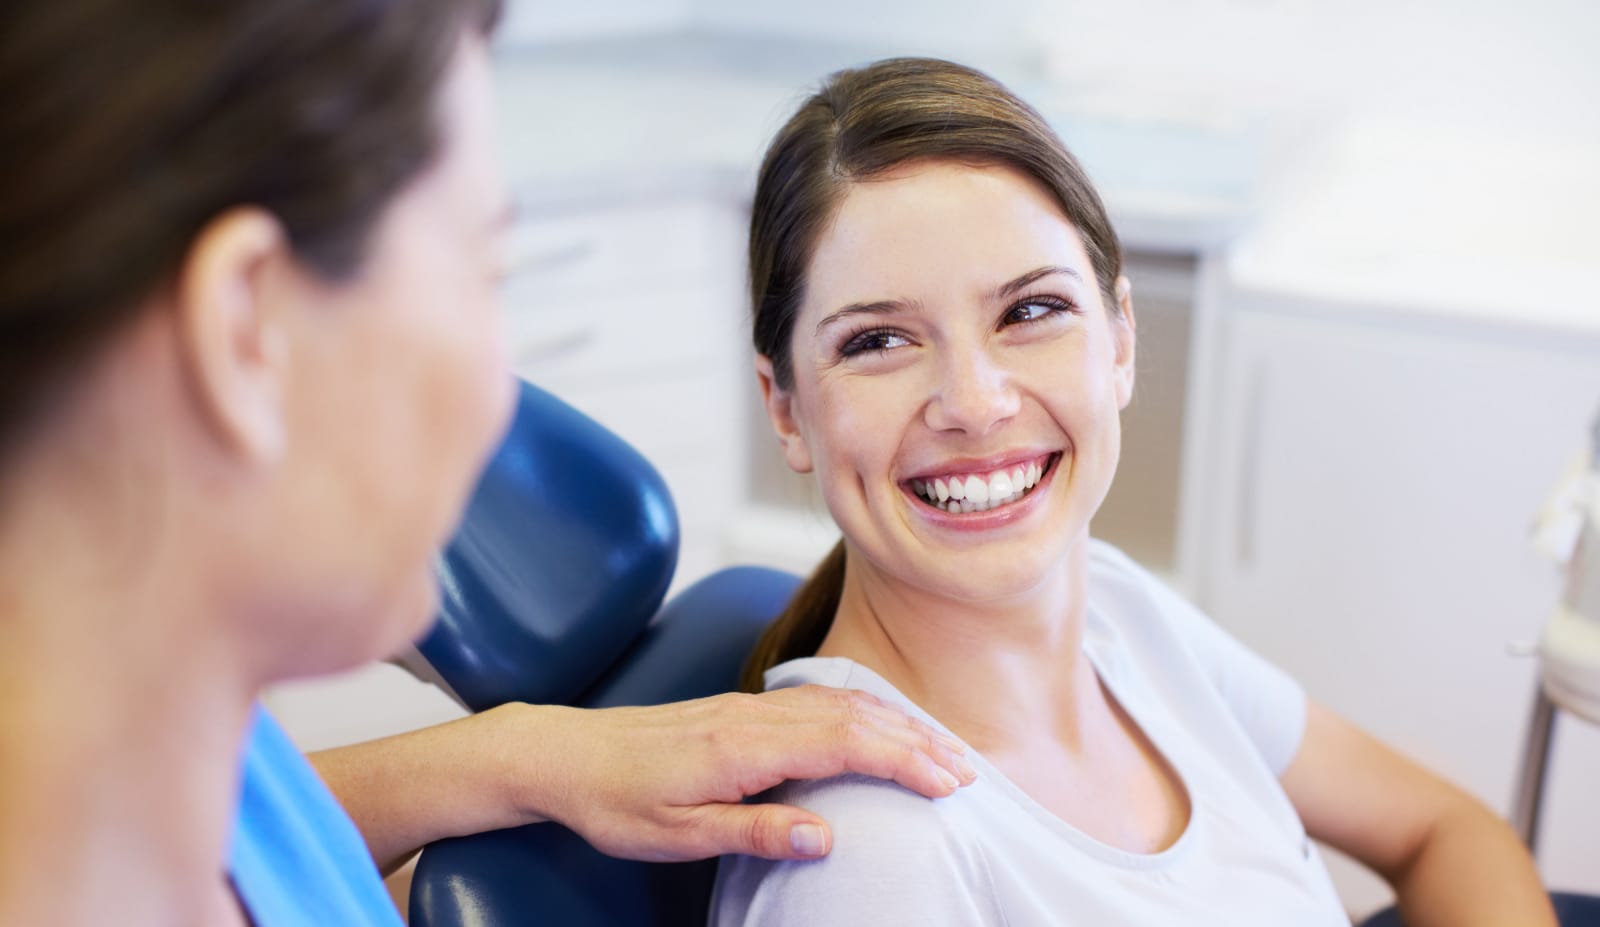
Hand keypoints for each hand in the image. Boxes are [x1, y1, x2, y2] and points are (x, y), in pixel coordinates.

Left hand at [498, 686, 976, 861]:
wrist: (565, 753)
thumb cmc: (616, 801)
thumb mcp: (676, 834)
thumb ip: (753, 831)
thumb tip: (827, 835)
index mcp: (742, 746)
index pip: (844, 743)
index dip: (903, 760)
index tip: (948, 783)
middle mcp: (753, 716)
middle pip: (855, 716)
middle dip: (916, 741)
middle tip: (968, 772)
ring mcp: (748, 706)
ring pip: (839, 701)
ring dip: (896, 722)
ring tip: (941, 749)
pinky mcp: (741, 708)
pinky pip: (817, 699)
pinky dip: (862, 710)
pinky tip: (879, 722)